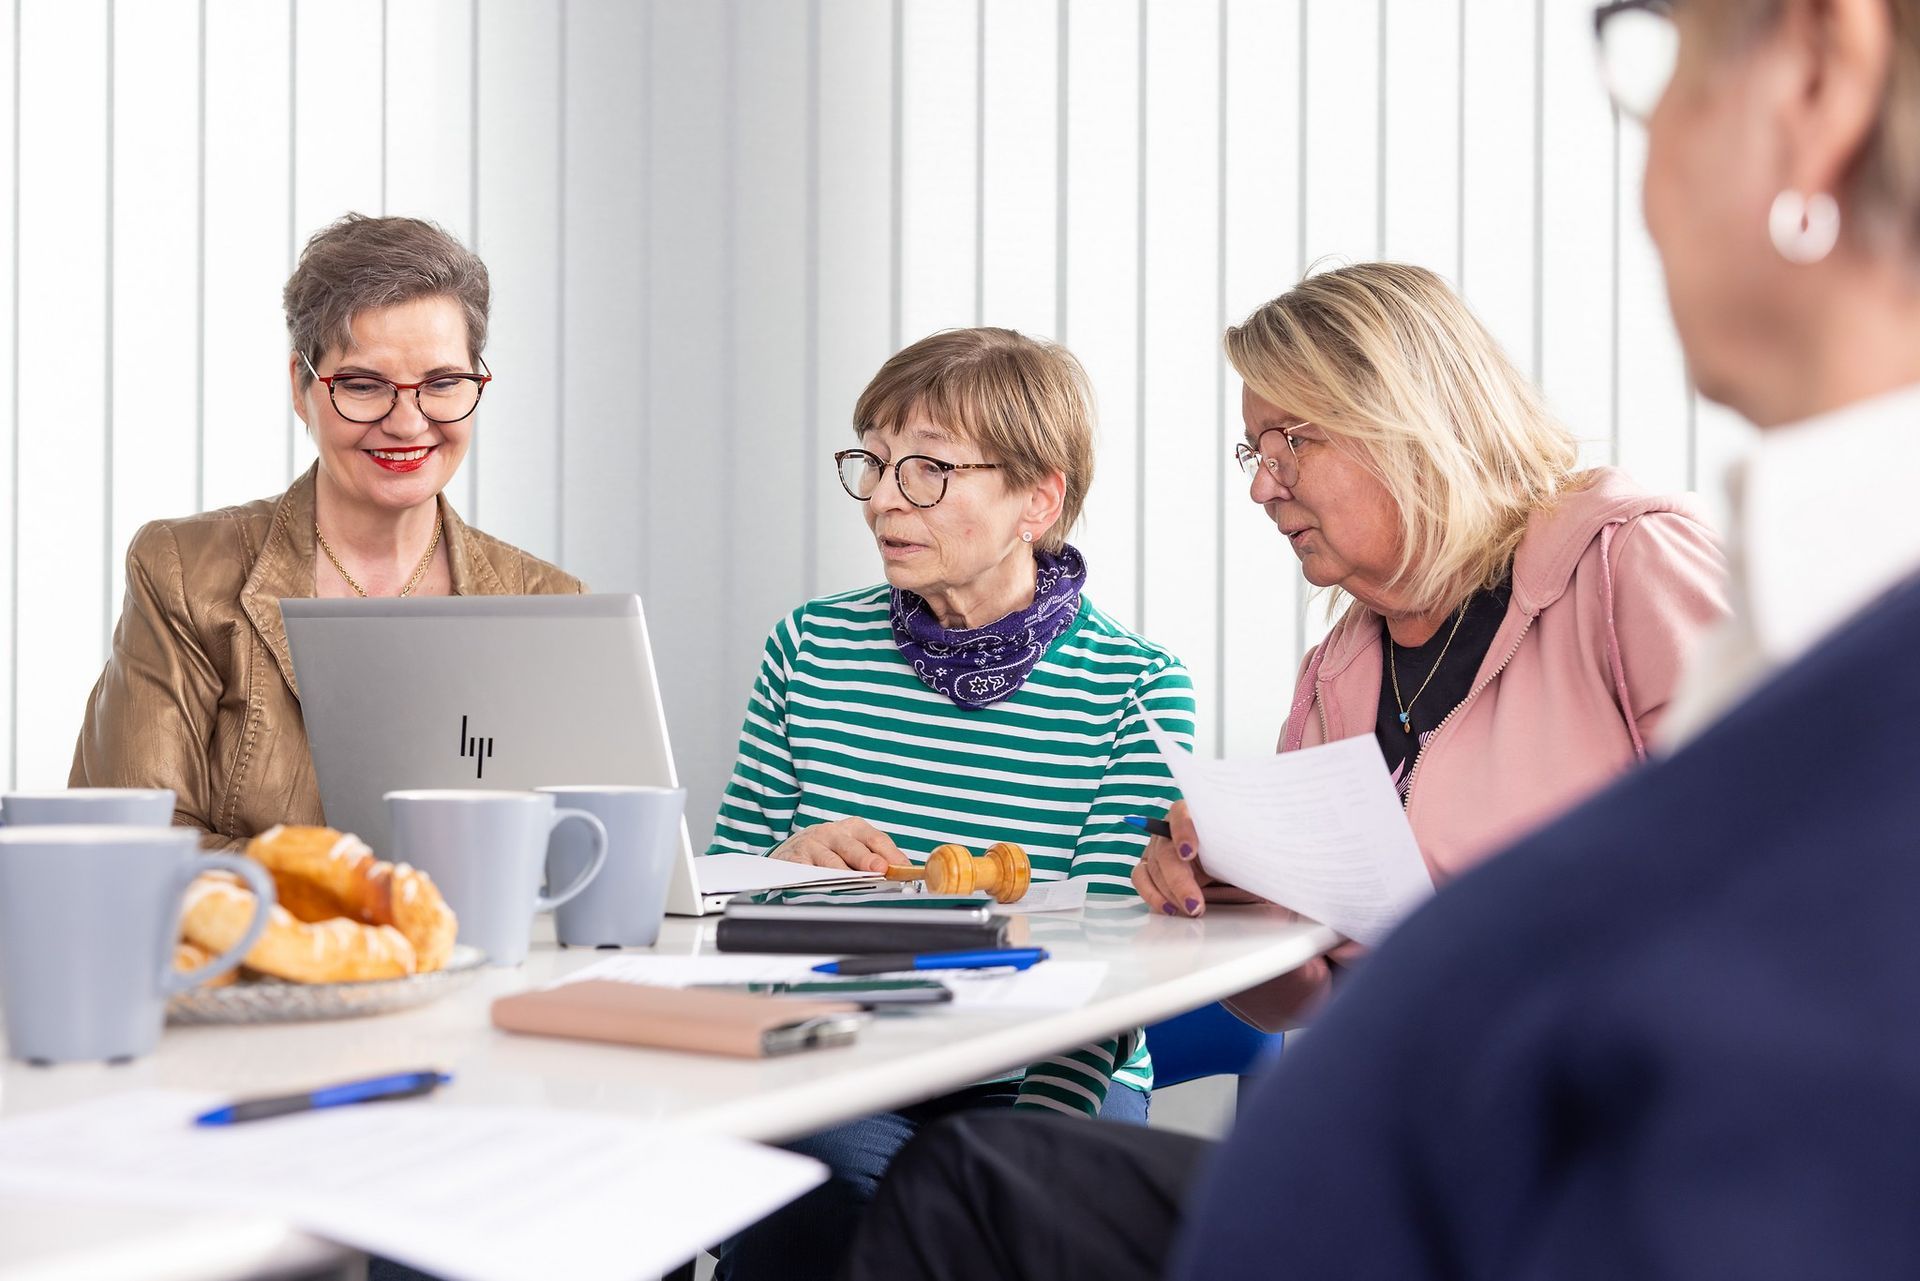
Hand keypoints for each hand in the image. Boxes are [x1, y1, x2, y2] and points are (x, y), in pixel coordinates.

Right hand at [771, 819, 910, 873]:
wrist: (790, 849)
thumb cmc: (830, 850)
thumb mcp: (853, 847)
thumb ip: (876, 858)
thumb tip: (903, 873)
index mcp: (853, 828)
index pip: (876, 840)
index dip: (891, 854)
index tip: (903, 868)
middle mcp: (833, 833)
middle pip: (853, 848)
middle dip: (867, 859)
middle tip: (880, 869)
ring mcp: (812, 844)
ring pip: (829, 860)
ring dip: (843, 872)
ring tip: (854, 881)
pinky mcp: (794, 859)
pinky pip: (807, 871)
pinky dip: (815, 878)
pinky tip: (822, 885)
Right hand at [1131, 799, 1265, 917]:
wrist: (1232, 857)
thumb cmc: (1241, 850)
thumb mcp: (1251, 852)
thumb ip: (1259, 858)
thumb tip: (1280, 881)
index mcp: (1196, 813)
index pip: (1182, 813)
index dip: (1183, 831)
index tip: (1190, 852)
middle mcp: (1171, 827)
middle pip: (1165, 849)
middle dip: (1179, 880)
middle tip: (1196, 904)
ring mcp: (1158, 846)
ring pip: (1152, 867)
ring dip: (1169, 892)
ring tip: (1190, 910)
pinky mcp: (1150, 865)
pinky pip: (1141, 878)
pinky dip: (1152, 895)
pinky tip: (1170, 909)